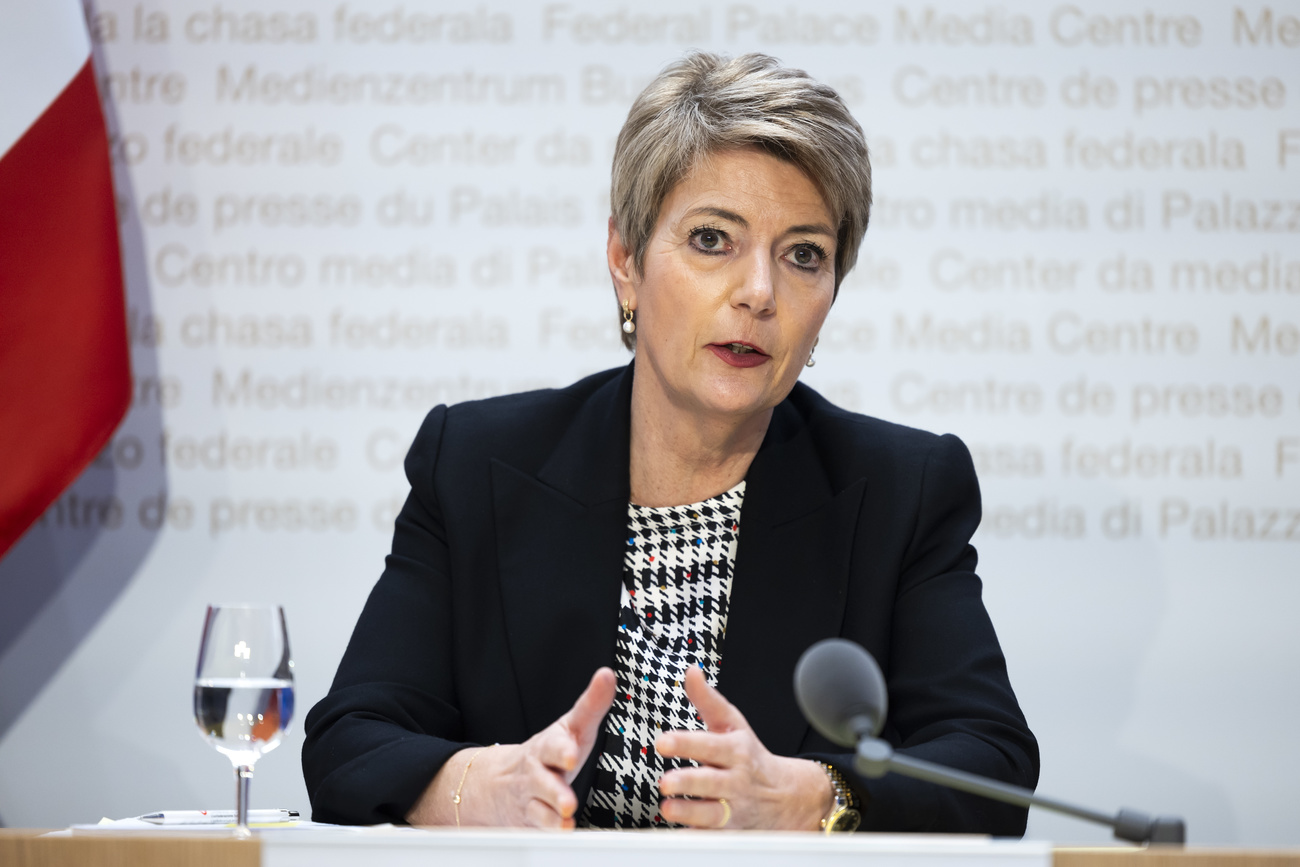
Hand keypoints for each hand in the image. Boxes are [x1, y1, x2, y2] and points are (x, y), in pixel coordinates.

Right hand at [406, 667, 615, 828]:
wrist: (501, 782)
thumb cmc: (551, 751)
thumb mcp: (571, 725)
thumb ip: (592, 704)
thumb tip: (607, 674)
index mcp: (549, 746)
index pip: (553, 744)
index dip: (561, 749)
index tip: (570, 755)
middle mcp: (537, 771)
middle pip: (543, 780)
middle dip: (555, 790)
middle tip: (568, 800)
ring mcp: (532, 797)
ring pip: (540, 808)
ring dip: (554, 816)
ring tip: (567, 817)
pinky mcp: (530, 820)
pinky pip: (539, 828)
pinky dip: (550, 832)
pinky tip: (563, 833)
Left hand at [655, 666, 832, 829]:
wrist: (788, 797)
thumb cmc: (750, 756)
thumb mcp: (733, 724)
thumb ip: (708, 700)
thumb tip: (690, 671)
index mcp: (734, 750)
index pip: (708, 745)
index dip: (686, 743)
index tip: (663, 741)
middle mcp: (735, 780)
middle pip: (710, 781)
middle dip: (688, 782)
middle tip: (665, 782)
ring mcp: (734, 808)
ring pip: (712, 814)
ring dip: (689, 812)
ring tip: (668, 808)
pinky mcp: (731, 833)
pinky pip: (712, 838)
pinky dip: (696, 838)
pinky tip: (677, 835)